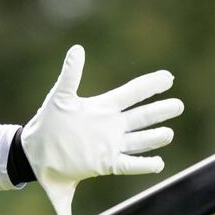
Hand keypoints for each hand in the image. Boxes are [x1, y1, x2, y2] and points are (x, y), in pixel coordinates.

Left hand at [21, 45, 183, 214]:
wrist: (35, 153)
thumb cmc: (47, 124)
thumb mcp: (59, 98)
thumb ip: (70, 75)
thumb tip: (77, 50)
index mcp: (102, 108)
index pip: (131, 94)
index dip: (150, 85)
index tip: (168, 78)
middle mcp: (111, 126)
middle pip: (142, 117)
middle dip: (160, 111)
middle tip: (178, 105)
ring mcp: (110, 145)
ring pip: (140, 140)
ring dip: (154, 137)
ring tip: (169, 133)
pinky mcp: (106, 164)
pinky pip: (129, 165)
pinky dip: (144, 164)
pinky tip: (159, 163)